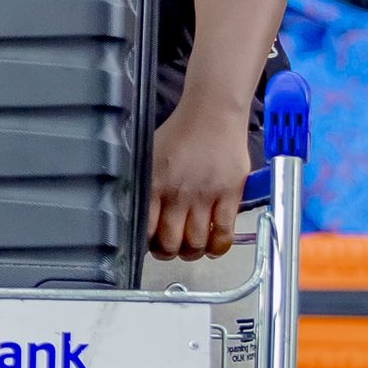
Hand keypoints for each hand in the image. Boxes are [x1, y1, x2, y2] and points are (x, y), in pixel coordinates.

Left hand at [146, 97, 250, 260]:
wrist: (213, 114)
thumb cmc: (180, 132)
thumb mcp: (150, 155)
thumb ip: (145, 183)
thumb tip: (137, 211)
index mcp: (154, 183)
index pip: (146, 229)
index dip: (148, 244)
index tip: (151, 244)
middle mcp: (177, 193)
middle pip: (171, 242)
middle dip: (169, 252)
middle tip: (171, 249)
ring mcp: (205, 196)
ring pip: (197, 242)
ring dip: (193, 252)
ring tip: (191, 248)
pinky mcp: (230, 195)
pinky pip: (224, 233)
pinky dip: (218, 248)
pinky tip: (213, 247)